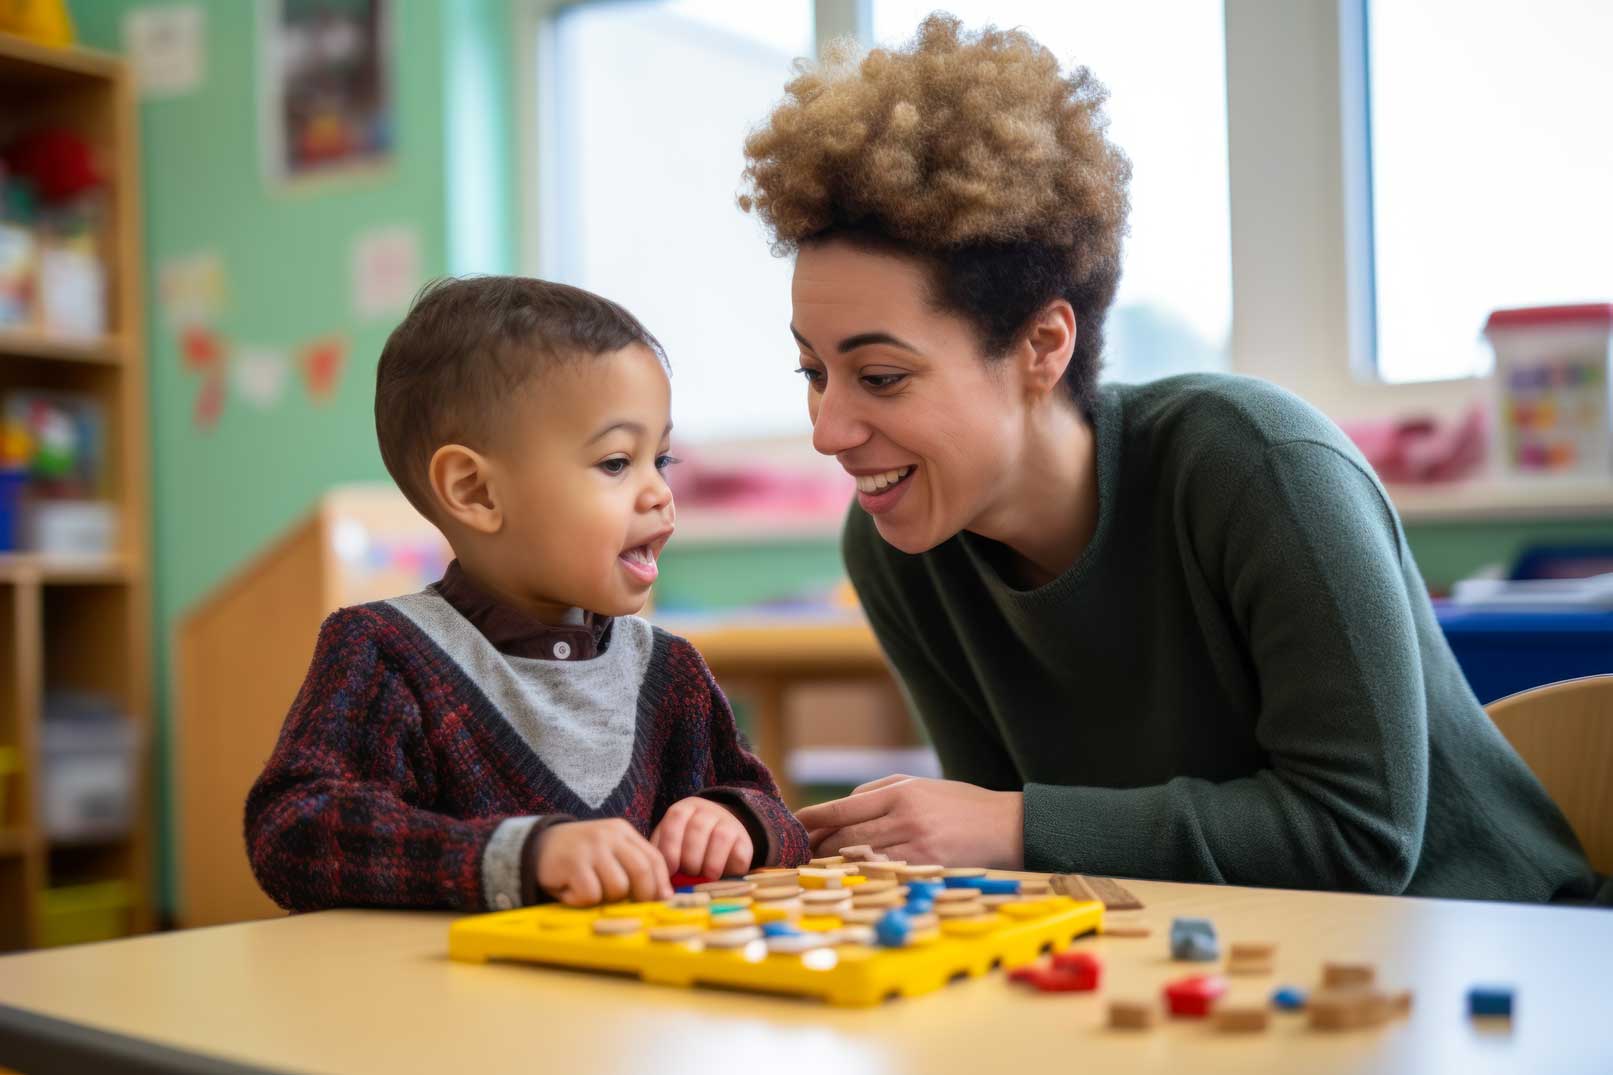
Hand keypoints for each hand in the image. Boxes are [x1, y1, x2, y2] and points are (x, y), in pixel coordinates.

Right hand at [535, 819, 672, 906]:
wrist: (536, 846)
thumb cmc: (578, 857)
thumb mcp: (608, 852)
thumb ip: (632, 866)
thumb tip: (664, 895)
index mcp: (622, 831)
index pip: (653, 857)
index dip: (661, 882)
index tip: (662, 900)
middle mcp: (609, 835)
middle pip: (641, 871)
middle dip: (643, 896)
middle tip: (634, 910)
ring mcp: (591, 848)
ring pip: (618, 888)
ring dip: (606, 900)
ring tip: (590, 892)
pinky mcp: (573, 863)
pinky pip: (591, 895)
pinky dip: (581, 901)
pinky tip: (570, 891)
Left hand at [650, 797, 754, 879]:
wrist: (718, 836)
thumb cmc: (685, 846)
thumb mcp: (671, 845)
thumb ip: (663, 858)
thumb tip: (660, 882)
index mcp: (682, 810)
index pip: (674, 822)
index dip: (671, 848)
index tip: (670, 871)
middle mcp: (706, 811)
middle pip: (698, 829)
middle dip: (690, 858)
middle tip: (688, 875)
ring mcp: (728, 822)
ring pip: (720, 836)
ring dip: (711, 863)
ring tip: (705, 877)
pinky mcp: (744, 840)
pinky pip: (739, 852)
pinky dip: (729, 868)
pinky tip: (720, 877)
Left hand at [793, 775, 1024, 869]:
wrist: (1006, 825)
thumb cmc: (959, 804)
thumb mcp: (919, 785)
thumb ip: (878, 793)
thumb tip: (839, 809)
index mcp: (900, 793)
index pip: (843, 808)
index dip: (814, 819)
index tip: (795, 826)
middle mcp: (904, 817)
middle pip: (845, 836)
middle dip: (820, 847)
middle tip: (803, 854)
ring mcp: (916, 845)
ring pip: (860, 858)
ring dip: (836, 865)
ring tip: (821, 868)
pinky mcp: (927, 868)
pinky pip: (884, 874)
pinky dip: (864, 876)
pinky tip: (853, 879)